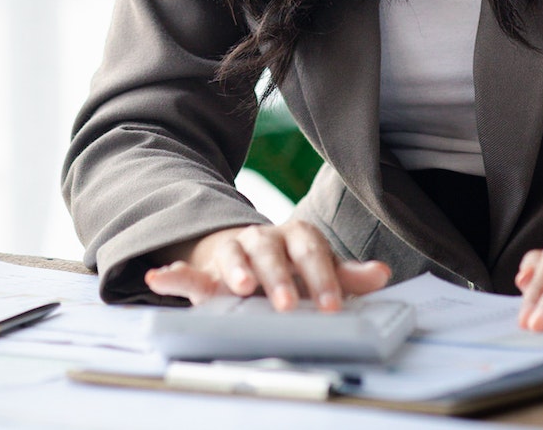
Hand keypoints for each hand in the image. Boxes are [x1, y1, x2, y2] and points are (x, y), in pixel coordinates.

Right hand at [144, 221, 392, 311]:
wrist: (243, 256)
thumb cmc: (287, 268)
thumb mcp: (316, 271)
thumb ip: (346, 276)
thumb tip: (382, 274)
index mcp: (294, 238)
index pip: (310, 249)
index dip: (321, 276)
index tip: (332, 305)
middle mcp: (262, 239)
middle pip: (271, 250)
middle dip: (279, 277)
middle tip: (287, 305)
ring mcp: (230, 251)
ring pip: (232, 253)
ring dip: (236, 268)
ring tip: (240, 287)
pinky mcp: (202, 270)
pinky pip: (185, 270)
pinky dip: (172, 273)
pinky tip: (161, 275)